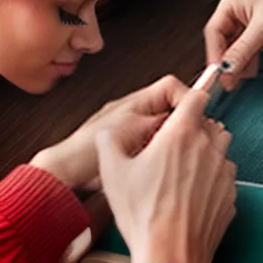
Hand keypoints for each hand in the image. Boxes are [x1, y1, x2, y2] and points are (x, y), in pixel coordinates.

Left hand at [30, 76, 189, 188]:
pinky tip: (153, 169)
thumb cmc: (88, 151)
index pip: (171, 87)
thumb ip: (162, 118)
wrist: (65, 175)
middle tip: (185, 140)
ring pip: (163, 134)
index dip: (187, 98)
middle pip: (170, 111)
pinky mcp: (128, 155)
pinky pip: (152, 152)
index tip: (198, 114)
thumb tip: (189, 110)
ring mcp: (130, 134)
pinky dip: (157, 159)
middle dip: (180, 126)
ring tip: (166, 157)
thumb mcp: (134, 129)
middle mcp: (134, 114)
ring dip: (167, 145)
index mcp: (136, 103)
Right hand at [97, 87, 236, 262]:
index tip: (178, 107)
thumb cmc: (144, 215)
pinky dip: (213, 179)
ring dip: (207, 152)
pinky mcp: (230, 196)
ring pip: (222, 149)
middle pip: (211, 123)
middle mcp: (208, 149)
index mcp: (181, 135)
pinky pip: (225, 177)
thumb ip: (110, 142)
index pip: (196, 98)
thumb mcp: (113, 173)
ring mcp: (223, 173)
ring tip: (183, 170)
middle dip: (195, 128)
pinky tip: (193, 194)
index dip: (186, 100)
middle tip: (174, 146)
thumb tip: (110, 132)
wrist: (170, 255)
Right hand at [204, 0, 262, 89]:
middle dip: (226, 63)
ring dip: (237, 66)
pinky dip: (247, 65)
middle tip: (230, 81)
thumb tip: (227, 67)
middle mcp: (232, 18)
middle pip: (221, 45)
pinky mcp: (253, 40)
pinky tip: (251, 71)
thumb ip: (244, 47)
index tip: (219, 71)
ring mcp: (242, 30)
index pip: (213, 33)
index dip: (214, 53)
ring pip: (232, 53)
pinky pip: (244, 55)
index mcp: (228, 7)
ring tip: (244, 76)